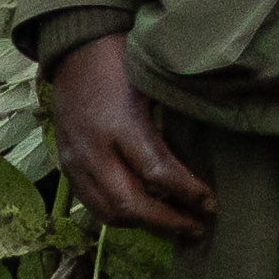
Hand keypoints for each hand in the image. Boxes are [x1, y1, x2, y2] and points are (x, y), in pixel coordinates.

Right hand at [43, 36, 216, 242]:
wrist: (75, 49)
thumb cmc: (123, 59)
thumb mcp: (154, 82)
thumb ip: (173, 122)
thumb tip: (206, 157)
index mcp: (121, 124)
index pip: (158, 172)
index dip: (188, 193)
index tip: (212, 203)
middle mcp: (94, 149)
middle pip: (130, 204)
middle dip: (167, 222)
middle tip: (198, 229)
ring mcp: (76, 161)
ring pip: (108, 212)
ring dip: (144, 226)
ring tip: (174, 228)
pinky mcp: (67, 166)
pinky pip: (92, 204)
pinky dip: (120, 216)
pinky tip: (144, 215)